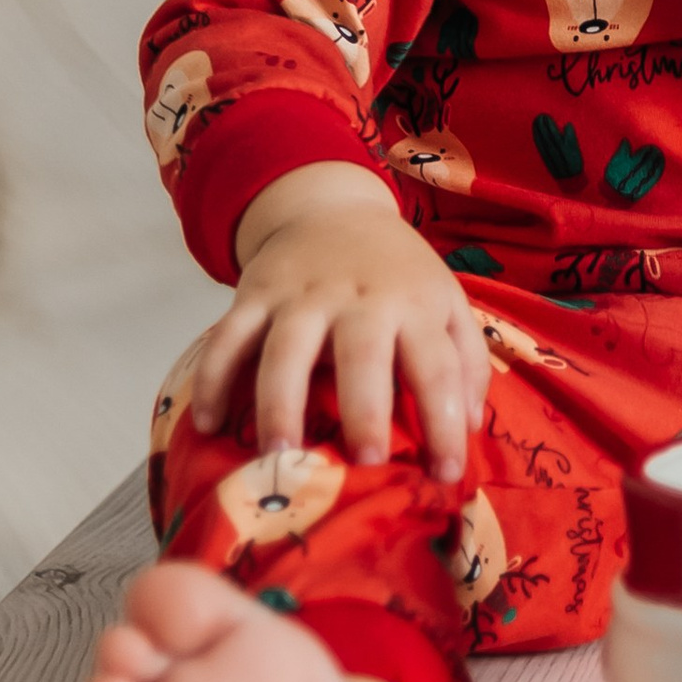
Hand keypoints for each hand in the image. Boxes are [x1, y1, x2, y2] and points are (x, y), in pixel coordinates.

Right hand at [190, 163, 491, 479]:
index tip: (446, 472)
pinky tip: (209, 424)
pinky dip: (212, 379)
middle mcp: (359, 298)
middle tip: (366, 463)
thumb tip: (472, 425)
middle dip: (364, 410)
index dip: (445, 420)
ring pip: (286, 350)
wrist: (333, 209)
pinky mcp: (254, 294)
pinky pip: (227, 339)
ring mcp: (301, 296)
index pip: (437, 366)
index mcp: (413, 303)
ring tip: (278, 455)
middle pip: (361, 355)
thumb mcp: (446, 300)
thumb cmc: (397, 273)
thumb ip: (466, 359)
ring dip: (280, 403)